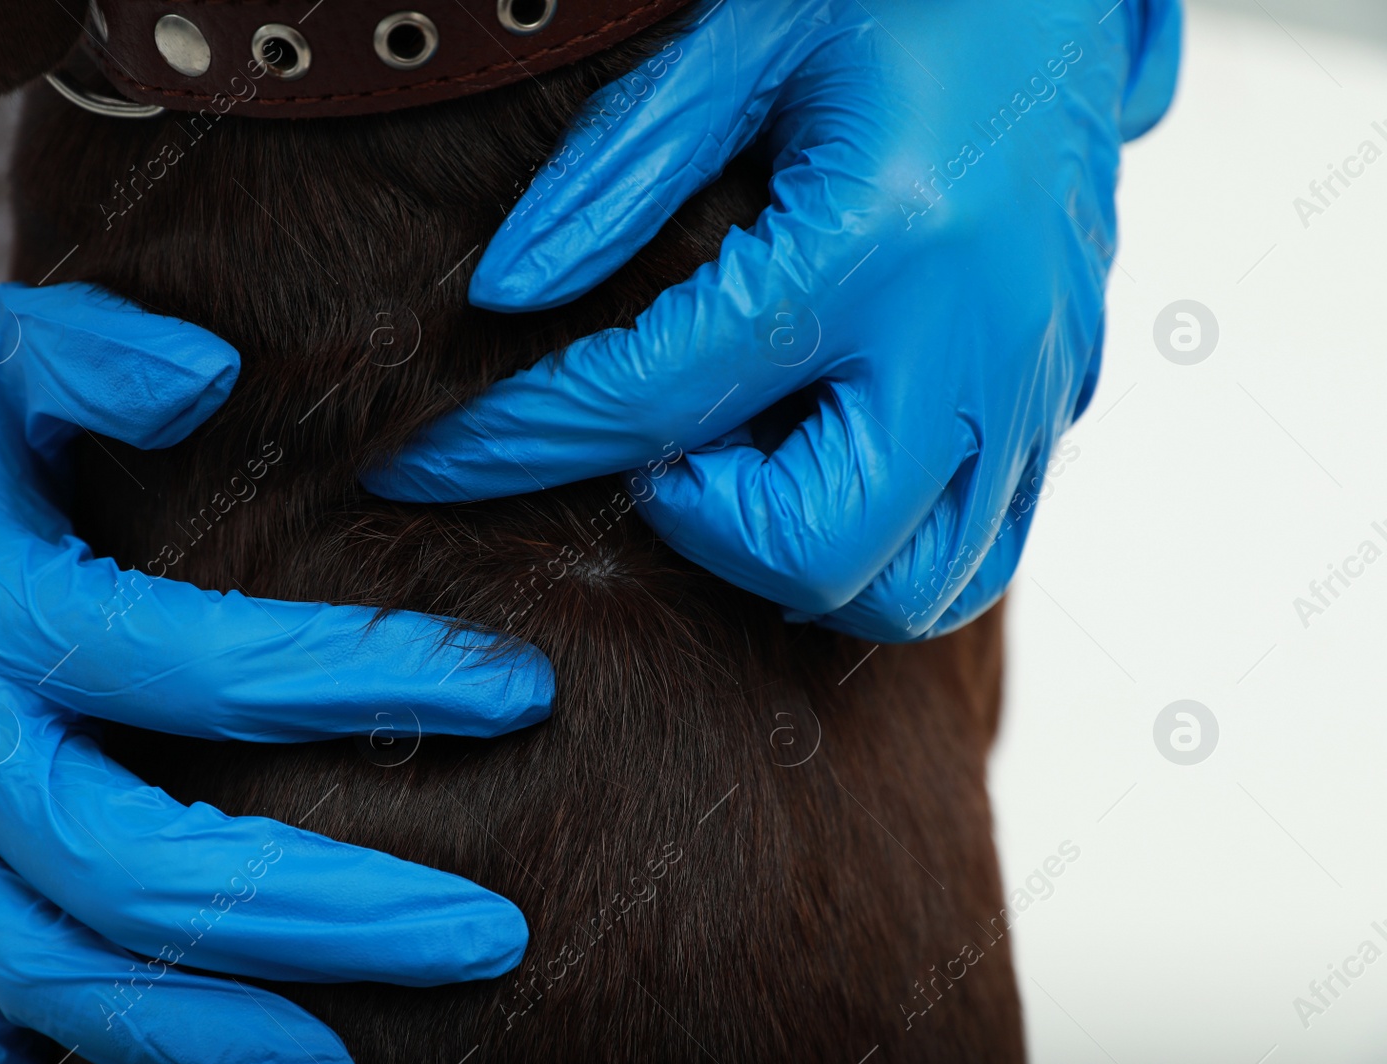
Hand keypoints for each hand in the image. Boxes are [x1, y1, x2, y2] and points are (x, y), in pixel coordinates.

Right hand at [0, 284, 552, 1063]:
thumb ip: (94, 353)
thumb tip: (215, 372)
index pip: (207, 667)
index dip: (369, 679)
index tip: (517, 688)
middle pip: (148, 869)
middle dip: (330, 914)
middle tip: (490, 931)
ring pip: (74, 975)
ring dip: (224, 1032)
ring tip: (368, 1055)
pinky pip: (4, 1011)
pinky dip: (107, 1060)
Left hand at [362, 0, 1181, 640]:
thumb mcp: (743, 31)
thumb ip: (617, 170)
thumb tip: (504, 294)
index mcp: (882, 238)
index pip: (656, 401)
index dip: (515, 446)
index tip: (422, 466)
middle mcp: (972, 339)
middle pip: (810, 549)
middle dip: (689, 528)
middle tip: (642, 450)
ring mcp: (1033, 384)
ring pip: (909, 587)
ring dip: (789, 561)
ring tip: (732, 466)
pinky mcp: (1063, 401)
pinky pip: (976, 554)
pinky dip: (879, 552)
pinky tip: (816, 466)